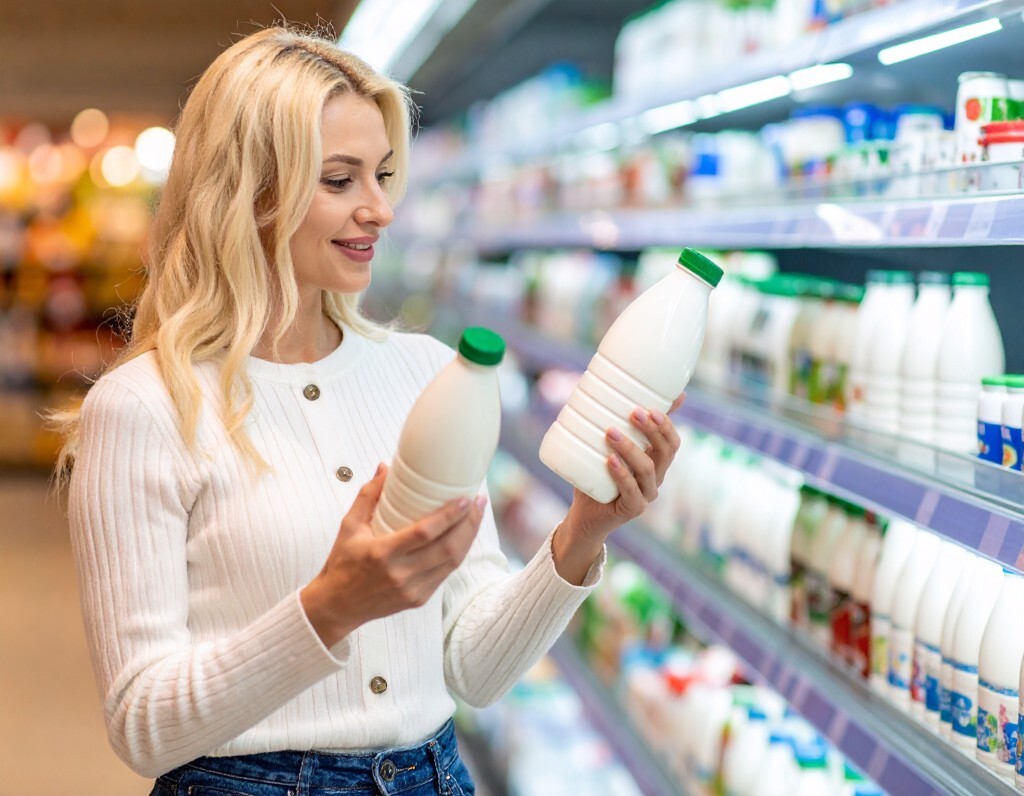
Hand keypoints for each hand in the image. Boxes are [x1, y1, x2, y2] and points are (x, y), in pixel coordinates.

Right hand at [301, 464, 485, 646]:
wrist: (337, 605)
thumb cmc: (342, 562)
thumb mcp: (349, 526)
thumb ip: (368, 495)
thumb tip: (386, 468)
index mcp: (382, 553)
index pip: (425, 533)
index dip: (450, 515)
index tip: (465, 498)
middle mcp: (400, 574)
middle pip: (447, 549)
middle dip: (469, 524)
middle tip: (478, 503)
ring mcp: (412, 590)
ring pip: (452, 563)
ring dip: (468, 538)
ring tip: (476, 517)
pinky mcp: (419, 599)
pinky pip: (445, 574)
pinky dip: (457, 554)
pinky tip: (462, 537)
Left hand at [554, 393, 684, 582]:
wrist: (584, 514)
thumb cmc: (596, 476)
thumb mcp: (606, 448)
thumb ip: (616, 426)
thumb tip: (620, 395)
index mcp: (655, 463)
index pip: (672, 442)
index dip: (666, 424)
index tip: (651, 407)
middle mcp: (655, 479)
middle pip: (665, 452)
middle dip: (652, 430)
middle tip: (632, 413)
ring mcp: (645, 496)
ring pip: (648, 469)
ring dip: (631, 449)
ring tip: (611, 433)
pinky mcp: (632, 510)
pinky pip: (631, 492)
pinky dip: (621, 475)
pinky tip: (609, 461)